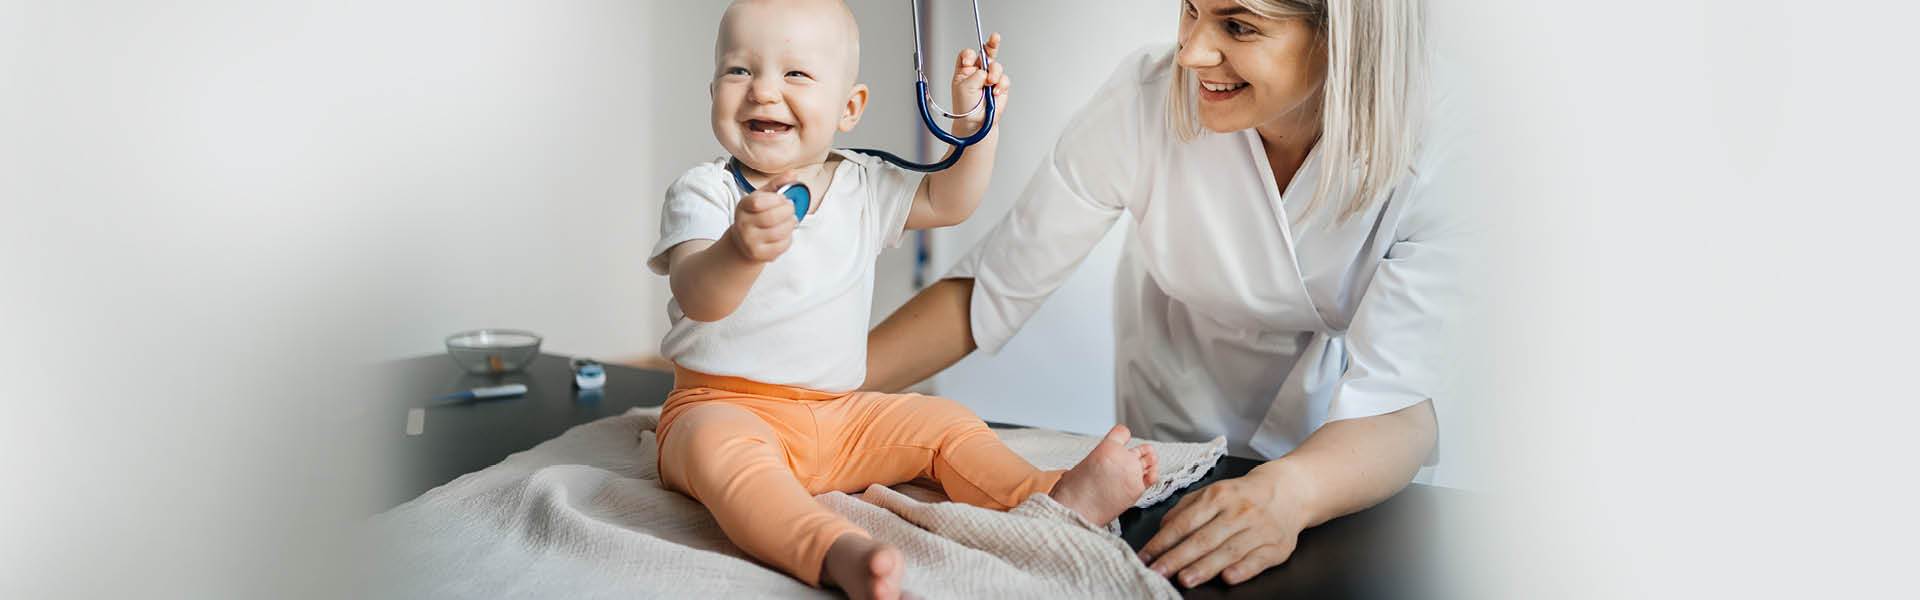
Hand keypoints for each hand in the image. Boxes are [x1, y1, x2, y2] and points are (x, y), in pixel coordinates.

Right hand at [727, 174, 799, 262]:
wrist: (743, 242)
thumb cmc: (756, 215)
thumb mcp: (762, 197)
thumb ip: (777, 184)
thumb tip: (793, 174)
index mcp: (743, 206)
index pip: (758, 202)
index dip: (777, 199)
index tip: (784, 199)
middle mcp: (743, 225)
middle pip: (772, 217)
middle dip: (788, 211)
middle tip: (791, 209)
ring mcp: (750, 241)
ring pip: (779, 232)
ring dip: (791, 224)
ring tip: (791, 220)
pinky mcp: (759, 254)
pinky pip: (782, 245)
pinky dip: (789, 238)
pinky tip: (785, 233)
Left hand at [949, 33, 1008, 134]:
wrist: (977, 124)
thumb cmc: (965, 108)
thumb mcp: (964, 88)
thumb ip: (976, 74)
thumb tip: (986, 70)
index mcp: (964, 70)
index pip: (968, 55)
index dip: (970, 55)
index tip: (970, 62)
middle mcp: (977, 72)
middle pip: (985, 53)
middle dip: (991, 44)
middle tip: (995, 37)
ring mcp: (989, 79)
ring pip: (996, 66)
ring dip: (994, 73)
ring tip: (990, 83)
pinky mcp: (1000, 87)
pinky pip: (1004, 79)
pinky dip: (1001, 85)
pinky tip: (995, 93)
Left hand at [1137, 463, 1311, 587]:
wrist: (1290, 491)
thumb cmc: (1243, 495)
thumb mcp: (1213, 492)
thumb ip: (1185, 508)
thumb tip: (1163, 529)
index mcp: (1218, 496)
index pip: (1185, 522)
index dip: (1163, 541)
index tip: (1146, 557)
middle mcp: (1238, 512)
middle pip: (1203, 538)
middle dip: (1177, 558)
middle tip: (1158, 573)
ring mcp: (1259, 530)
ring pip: (1228, 551)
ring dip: (1205, 567)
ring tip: (1185, 579)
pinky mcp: (1276, 546)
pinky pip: (1258, 559)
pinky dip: (1243, 569)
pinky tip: (1227, 577)